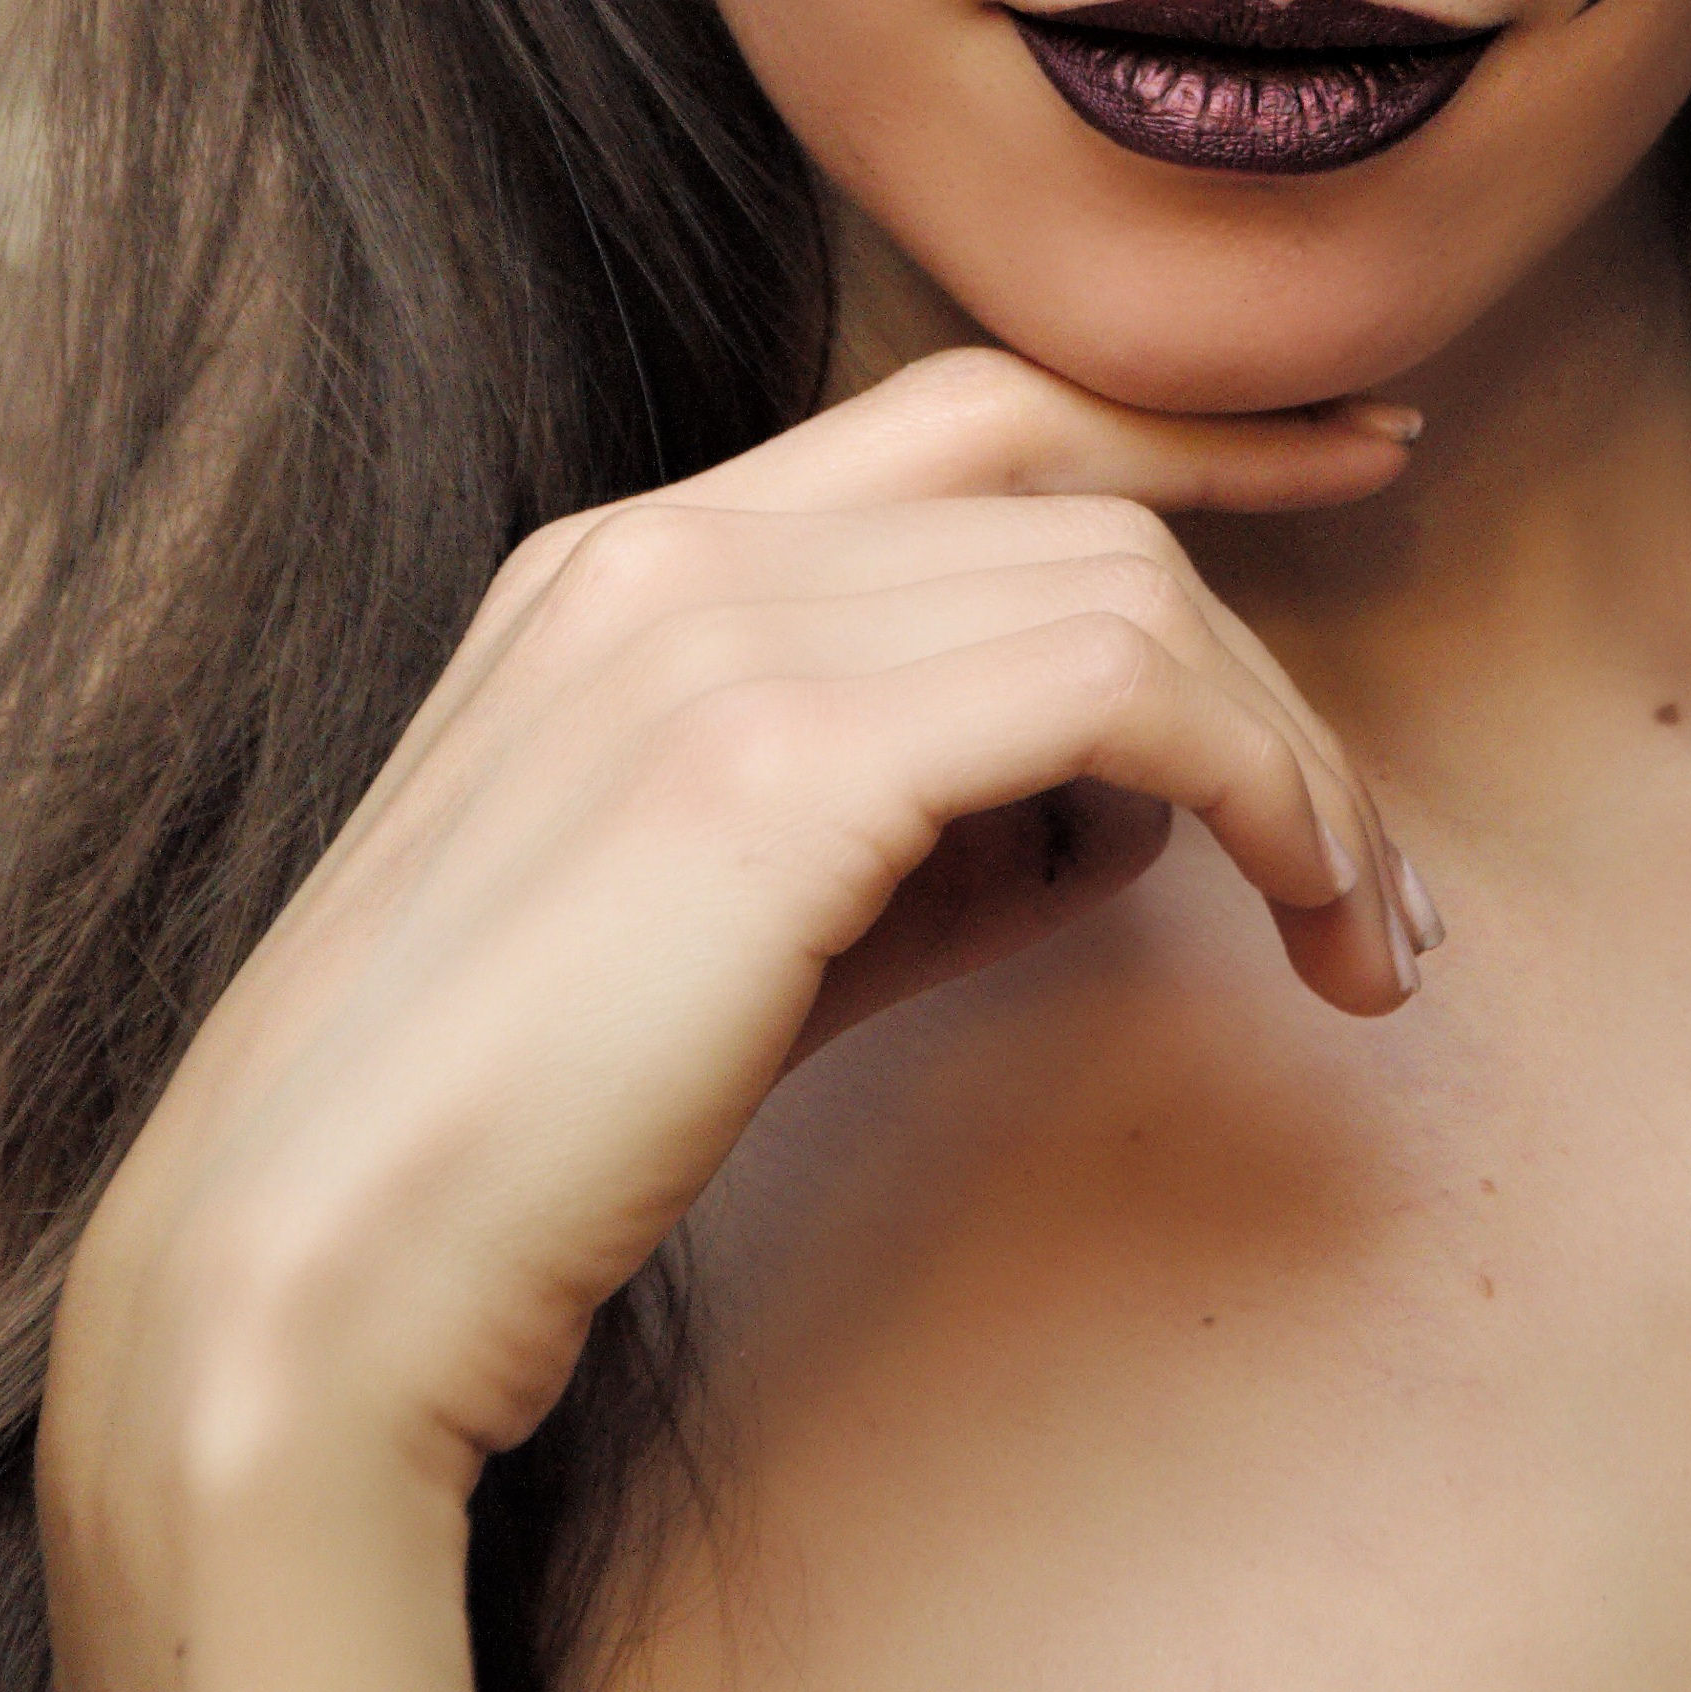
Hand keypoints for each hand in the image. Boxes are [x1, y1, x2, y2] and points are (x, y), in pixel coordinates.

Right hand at [38, 348, 1428, 1691]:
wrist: (308, 1282)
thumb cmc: (524, 1139)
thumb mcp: (746, 932)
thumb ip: (927, 836)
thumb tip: (1141, 813)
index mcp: (634, 558)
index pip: (973, 409)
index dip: (1186, 428)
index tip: (1354, 460)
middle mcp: (673, 549)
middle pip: (1077, 492)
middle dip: (1275, 628)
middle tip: (1382, 836)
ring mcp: (713, 630)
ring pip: (1126, 589)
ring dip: (1289, 755)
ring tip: (1359, 929)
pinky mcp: (777, 758)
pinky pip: (1120, 689)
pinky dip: (1259, 784)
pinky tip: (1298, 908)